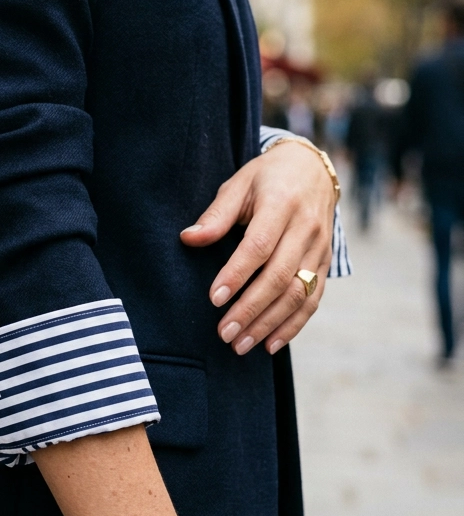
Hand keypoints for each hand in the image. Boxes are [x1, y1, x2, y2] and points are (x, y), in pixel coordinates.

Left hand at [180, 140, 334, 355]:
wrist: (313, 170)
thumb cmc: (267, 178)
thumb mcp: (239, 184)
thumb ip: (216, 215)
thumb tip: (188, 239)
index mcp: (281, 204)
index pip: (259, 246)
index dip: (237, 274)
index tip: (214, 298)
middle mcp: (306, 228)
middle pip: (279, 276)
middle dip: (251, 310)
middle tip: (224, 333)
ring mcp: (320, 248)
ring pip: (298, 294)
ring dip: (269, 324)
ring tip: (241, 345)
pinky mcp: (325, 263)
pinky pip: (312, 299)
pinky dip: (293, 325)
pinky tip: (270, 344)